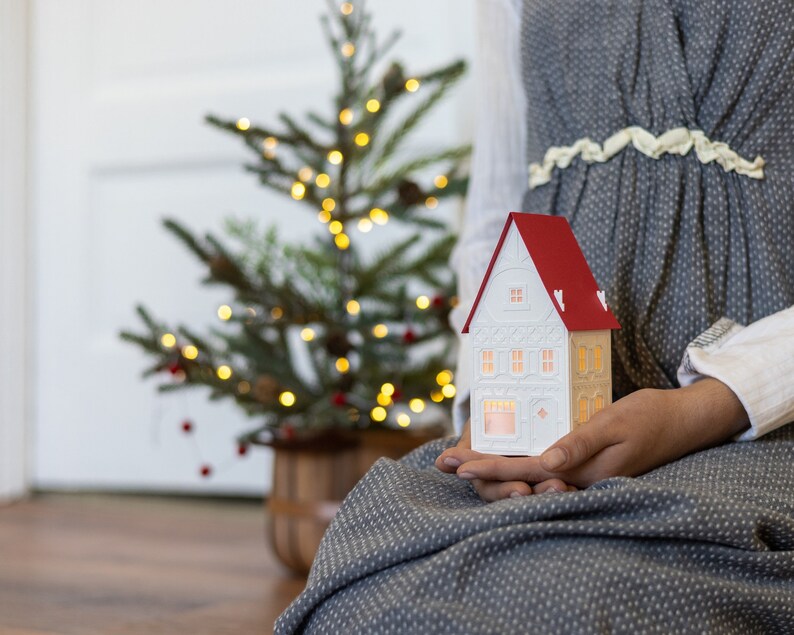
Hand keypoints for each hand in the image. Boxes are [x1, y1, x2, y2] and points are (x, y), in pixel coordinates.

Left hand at [438, 378, 748, 496]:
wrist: (680, 421)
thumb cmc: (648, 418)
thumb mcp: (613, 424)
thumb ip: (579, 446)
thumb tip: (546, 466)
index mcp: (582, 472)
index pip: (526, 473)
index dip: (490, 469)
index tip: (458, 465)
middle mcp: (576, 478)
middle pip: (521, 481)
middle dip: (481, 473)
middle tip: (443, 463)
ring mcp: (580, 475)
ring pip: (530, 478)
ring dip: (496, 471)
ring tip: (460, 462)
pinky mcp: (583, 467)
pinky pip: (544, 469)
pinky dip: (518, 463)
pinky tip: (500, 457)